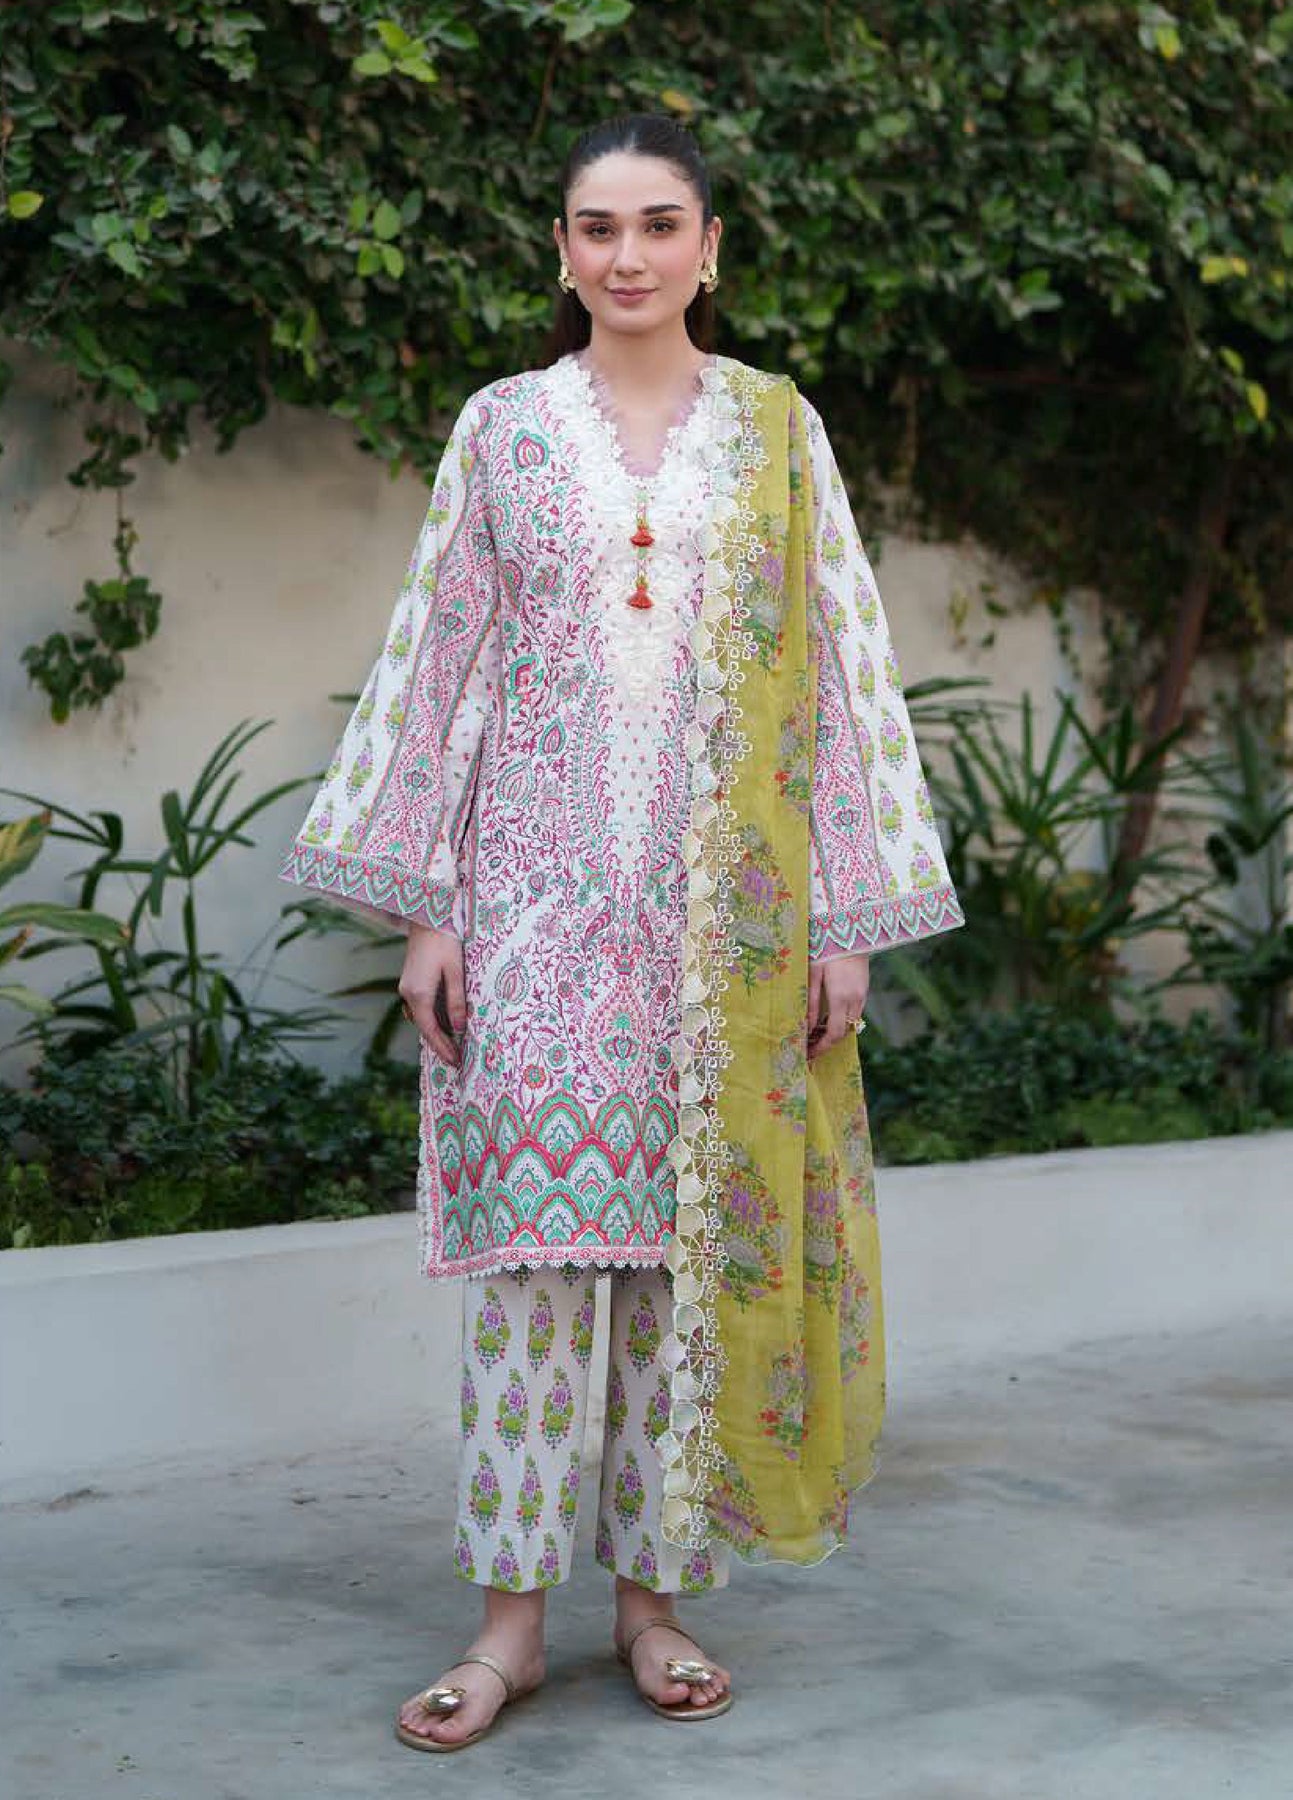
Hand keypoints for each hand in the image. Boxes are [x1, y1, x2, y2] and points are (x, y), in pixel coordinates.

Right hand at [400, 924, 466, 1067]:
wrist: (427, 915)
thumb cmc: (445, 940)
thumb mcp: (455, 971)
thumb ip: (456, 1000)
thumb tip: (459, 1028)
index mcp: (419, 994)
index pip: (431, 1030)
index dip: (443, 1048)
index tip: (456, 1062)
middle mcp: (408, 993)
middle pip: (424, 1027)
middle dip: (439, 1045)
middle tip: (455, 1061)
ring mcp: (406, 986)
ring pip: (420, 1018)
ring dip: (434, 1033)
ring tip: (451, 1047)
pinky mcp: (410, 980)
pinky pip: (419, 1007)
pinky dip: (430, 1020)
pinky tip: (441, 1023)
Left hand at [807, 952, 869, 1061]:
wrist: (852, 929)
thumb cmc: (827, 947)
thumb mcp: (813, 973)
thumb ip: (811, 1000)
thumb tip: (806, 1025)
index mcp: (840, 996)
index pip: (834, 1034)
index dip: (822, 1047)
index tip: (810, 1054)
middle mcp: (855, 999)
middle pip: (844, 1033)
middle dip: (827, 1044)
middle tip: (810, 1048)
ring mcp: (862, 994)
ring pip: (852, 1024)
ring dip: (836, 1032)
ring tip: (816, 1034)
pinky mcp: (865, 988)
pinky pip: (856, 1012)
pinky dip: (843, 1020)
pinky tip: (829, 1018)